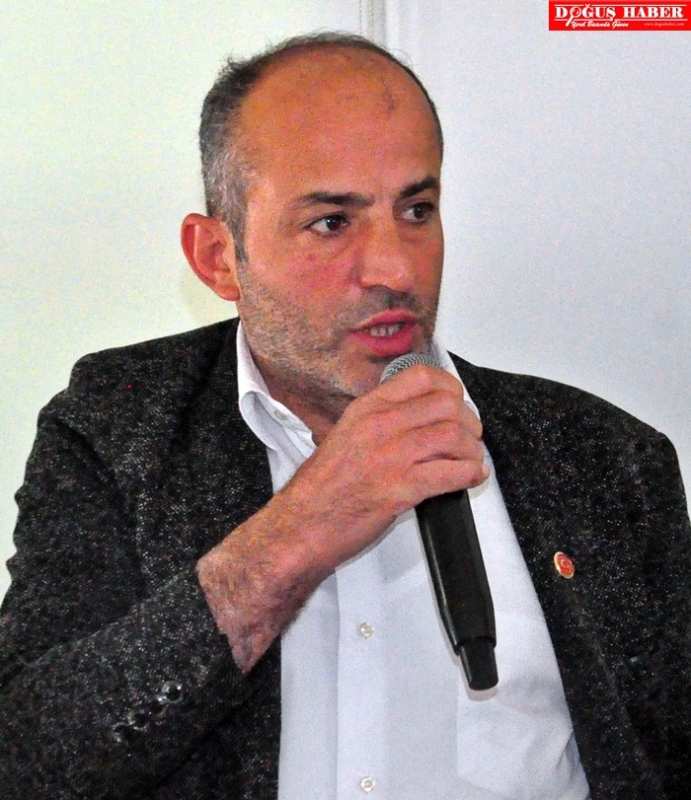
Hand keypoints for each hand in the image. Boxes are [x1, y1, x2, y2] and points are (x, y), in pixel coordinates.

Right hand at [197, 365, 486, 670]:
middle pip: (447, 406)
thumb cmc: (321, 488)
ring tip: (470, 460)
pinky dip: (469, 475)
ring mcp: (391, 456)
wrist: (301, 525)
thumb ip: (379, 422)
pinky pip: (451, 473)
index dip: (450, 388)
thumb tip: (417, 418)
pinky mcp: (400, 489)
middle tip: (469, 437)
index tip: (457, 402)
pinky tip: (469, 478)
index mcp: (366, 409)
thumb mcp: (344, 435)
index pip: (421, 377)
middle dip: (468, 422)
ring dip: (472, 450)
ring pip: (454, 436)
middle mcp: (380, 426)